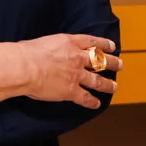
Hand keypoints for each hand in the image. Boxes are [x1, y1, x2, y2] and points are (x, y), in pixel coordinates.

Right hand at [0, 34, 121, 107]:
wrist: (25, 67)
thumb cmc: (27, 53)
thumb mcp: (44, 41)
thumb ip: (52, 47)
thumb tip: (47, 51)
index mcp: (70, 42)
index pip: (92, 42)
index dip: (104, 44)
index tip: (111, 46)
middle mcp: (77, 58)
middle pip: (100, 60)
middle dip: (112, 63)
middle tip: (119, 65)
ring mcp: (76, 75)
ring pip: (97, 80)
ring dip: (107, 84)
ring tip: (114, 86)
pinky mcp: (71, 91)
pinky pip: (85, 97)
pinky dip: (92, 102)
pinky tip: (97, 104)